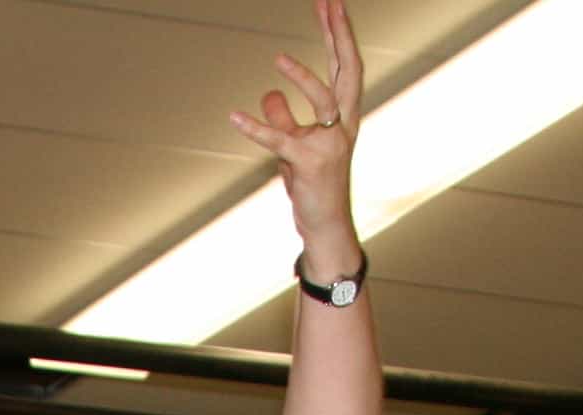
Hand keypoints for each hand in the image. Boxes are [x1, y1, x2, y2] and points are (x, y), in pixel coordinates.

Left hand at [233, 0, 366, 267]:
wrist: (324, 225)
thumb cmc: (313, 184)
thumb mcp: (295, 144)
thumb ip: (284, 117)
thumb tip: (269, 92)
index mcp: (344, 115)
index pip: (346, 65)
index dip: (339, 34)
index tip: (332, 4)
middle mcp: (344, 125)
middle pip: (347, 70)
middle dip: (338, 34)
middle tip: (330, 2)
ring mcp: (330, 144)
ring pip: (322, 100)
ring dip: (302, 76)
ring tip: (277, 58)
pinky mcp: (308, 164)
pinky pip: (279, 141)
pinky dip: (255, 128)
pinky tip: (234, 115)